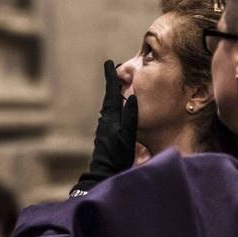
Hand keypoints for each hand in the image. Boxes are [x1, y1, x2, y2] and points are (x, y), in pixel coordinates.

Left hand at [72, 60, 137, 193]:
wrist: (104, 173)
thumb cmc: (117, 155)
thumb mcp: (128, 136)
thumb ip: (131, 116)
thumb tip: (133, 97)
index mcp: (111, 118)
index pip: (112, 93)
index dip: (111, 78)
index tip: (109, 63)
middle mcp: (106, 120)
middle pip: (110, 97)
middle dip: (112, 84)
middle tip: (115, 71)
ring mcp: (105, 128)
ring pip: (110, 106)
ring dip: (114, 94)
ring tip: (118, 85)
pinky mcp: (106, 135)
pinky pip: (111, 114)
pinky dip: (115, 105)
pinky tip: (119, 109)